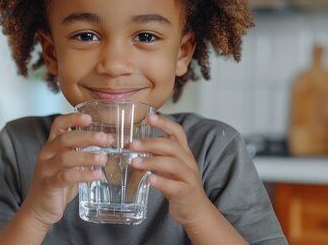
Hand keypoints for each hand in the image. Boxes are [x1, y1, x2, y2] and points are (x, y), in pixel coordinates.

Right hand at [21, 113, 109, 227]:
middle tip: (105, 139)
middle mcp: (46, 154)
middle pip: (65, 138)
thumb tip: (107, 141)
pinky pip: (66, 177)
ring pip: (66, 157)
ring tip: (103, 159)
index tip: (89, 118)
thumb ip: (81, 152)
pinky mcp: (48, 185)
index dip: (72, 118)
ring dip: (87, 157)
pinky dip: (83, 175)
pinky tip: (96, 175)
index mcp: (52, 146)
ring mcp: (46, 170)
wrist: (39, 209)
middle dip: (86, 137)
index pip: (58, 124)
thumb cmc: (58, 184)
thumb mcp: (69, 164)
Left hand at [129, 113, 209, 228]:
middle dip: (150, 143)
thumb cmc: (178, 184)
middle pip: (172, 146)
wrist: (195, 210)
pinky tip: (149, 180)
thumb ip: (156, 154)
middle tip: (132, 145)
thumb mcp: (168, 166)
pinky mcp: (186, 193)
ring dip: (151, 161)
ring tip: (134, 163)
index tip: (149, 117)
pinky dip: (161, 182)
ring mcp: (189, 177)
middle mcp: (188, 162)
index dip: (164, 122)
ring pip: (172, 164)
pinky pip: (174, 186)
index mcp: (183, 152)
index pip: (177, 132)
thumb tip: (132, 145)